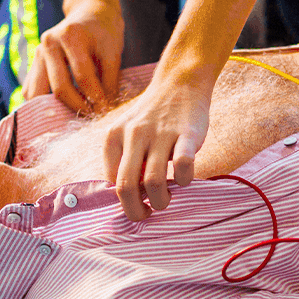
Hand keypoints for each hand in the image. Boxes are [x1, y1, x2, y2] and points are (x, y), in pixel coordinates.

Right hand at [22, 0, 123, 111]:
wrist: (90, 14)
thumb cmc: (104, 32)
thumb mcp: (113, 51)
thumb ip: (109, 80)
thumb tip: (104, 110)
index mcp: (69, 36)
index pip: (82, 76)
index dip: (95, 98)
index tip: (105, 111)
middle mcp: (48, 44)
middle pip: (59, 87)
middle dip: (77, 106)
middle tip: (92, 117)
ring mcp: (37, 54)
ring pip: (38, 92)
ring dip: (55, 109)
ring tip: (74, 118)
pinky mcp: (33, 64)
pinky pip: (31, 90)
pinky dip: (42, 104)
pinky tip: (57, 112)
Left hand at [102, 75, 212, 219]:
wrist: (180, 83)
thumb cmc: (153, 116)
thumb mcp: (127, 132)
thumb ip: (123, 160)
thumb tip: (125, 198)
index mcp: (114, 136)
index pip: (110, 182)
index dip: (123, 200)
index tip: (135, 204)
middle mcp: (134, 135)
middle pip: (126, 187)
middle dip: (135, 211)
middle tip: (145, 216)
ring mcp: (161, 133)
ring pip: (154, 183)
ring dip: (161, 201)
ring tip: (166, 199)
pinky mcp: (187, 134)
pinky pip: (183, 166)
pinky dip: (184, 181)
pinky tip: (184, 178)